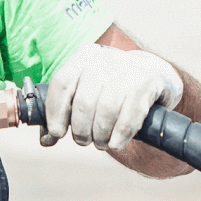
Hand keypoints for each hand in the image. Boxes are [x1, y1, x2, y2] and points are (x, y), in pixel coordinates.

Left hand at [41, 43, 182, 150]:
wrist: (153, 74)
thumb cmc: (110, 89)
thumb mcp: (85, 92)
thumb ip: (63, 113)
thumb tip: (46, 140)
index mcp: (84, 56)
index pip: (62, 83)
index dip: (55, 112)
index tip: (57, 133)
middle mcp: (105, 59)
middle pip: (84, 101)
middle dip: (81, 129)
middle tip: (84, 141)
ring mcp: (129, 69)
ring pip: (107, 109)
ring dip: (100, 134)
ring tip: (100, 143)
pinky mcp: (149, 83)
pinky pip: (131, 114)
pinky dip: (121, 134)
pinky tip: (116, 144)